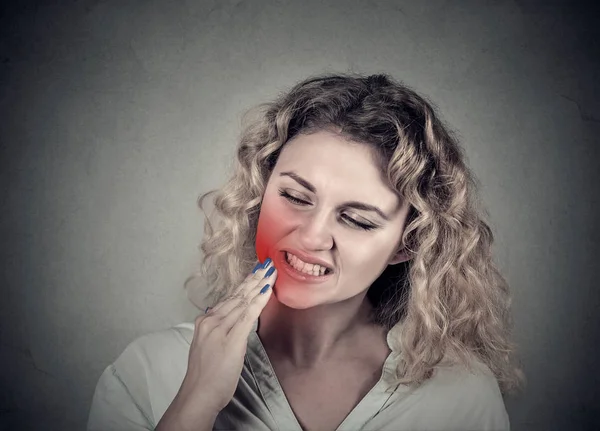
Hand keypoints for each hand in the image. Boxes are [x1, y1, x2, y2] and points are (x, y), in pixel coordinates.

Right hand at [156, 259, 276, 430]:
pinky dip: (259, 300)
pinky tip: (267, 290)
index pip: (229, 298)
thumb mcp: (208, 346)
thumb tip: (229, 321)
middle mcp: (211, 321)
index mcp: (205, 321)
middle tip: (268, 265)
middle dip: (254, 279)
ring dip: (259, 285)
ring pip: (243, 301)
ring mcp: (220, 329)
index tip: (256, 272)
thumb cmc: (204, 375)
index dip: (245, 284)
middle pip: (237, 295)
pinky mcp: (231, 339)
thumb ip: (218, 330)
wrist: (198, 394)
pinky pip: (248, 315)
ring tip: (271, 272)